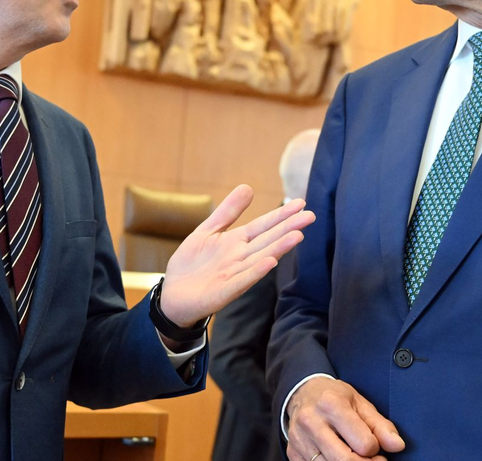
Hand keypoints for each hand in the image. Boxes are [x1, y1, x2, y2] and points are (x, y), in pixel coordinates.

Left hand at [159, 185, 313, 326]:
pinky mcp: (223, 293)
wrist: (171, 295)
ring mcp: (234, 276)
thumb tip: (248, 187)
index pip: (263, 226)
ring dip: (279, 248)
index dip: (280, 215)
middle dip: (288, 229)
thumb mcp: (207, 231)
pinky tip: (270, 262)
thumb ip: (227, 212)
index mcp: (237, 243)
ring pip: (260, 259)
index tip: (301, 204)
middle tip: (310, 216)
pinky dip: (255, 272)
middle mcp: (241, 259)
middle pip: (268, 241)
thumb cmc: (192, 264)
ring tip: (297, 235)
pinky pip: (241, 281)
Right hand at [286, 377, 403, 460]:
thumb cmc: (334, 397)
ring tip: (354, 456)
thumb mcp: (360, 403)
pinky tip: (336, 457)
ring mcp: (300, 439)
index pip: (364, 444)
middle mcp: (312, 422)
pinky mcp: (293, 453)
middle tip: (372, 459)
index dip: (375, 448)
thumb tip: (397, 446)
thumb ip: (381, 426)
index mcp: (332, 405)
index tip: (374, 445)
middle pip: (345, 460)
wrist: (301, 392)